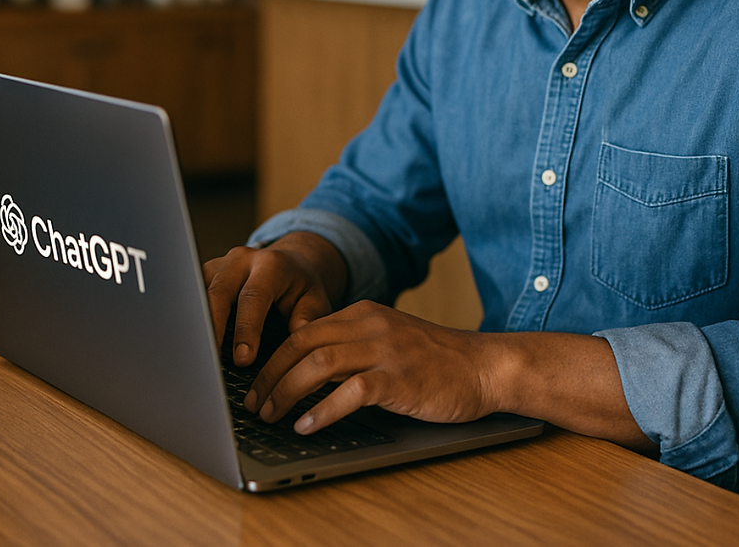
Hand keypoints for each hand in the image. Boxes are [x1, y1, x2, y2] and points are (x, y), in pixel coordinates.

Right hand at [202, 232, 346, 364]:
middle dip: (213, 328)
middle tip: (211, 361)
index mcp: (271, 265)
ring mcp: (220, 264)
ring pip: (198, 292)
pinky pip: (191, 295)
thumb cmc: (301, 288)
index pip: (254, 296)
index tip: (243, 358)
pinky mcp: (205, 274)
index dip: (247, 328)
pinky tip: (191, 344)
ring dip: (196, 323)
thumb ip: (309, 316)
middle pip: (218, 292)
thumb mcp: (315, 299)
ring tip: (196, 356)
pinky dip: (191, 319)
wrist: (288, 265)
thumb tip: (297, 332)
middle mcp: (241, 259)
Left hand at [245, 300, 500, 433]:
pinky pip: (350, 392)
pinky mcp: (400, 378)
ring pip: (318, 364)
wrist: (484, 366)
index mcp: (362, 313)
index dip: (273, 357)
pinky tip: (307, 426)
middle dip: (271, 375)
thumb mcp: (387, 339)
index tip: (256, 382)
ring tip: (272, 415)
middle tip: (254, 404)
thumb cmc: (435, 359)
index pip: (303, 330)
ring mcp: (385, 350)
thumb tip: (305, 371)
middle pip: (302, 344)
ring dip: (287, 392)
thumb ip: (352, 345)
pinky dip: (322, 411)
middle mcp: (370, 325)